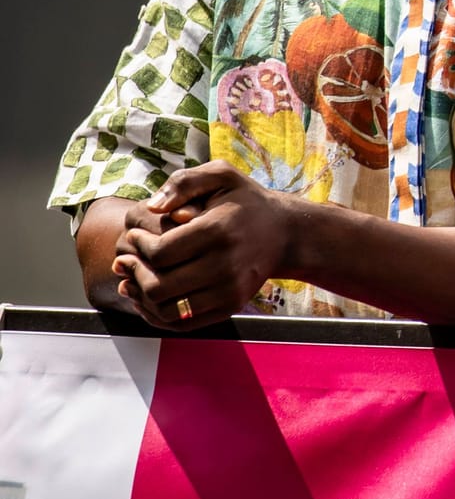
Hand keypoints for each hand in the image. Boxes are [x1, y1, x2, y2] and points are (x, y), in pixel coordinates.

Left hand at [112, 161, 294, 329]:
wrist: (285, 234)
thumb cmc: (246, 201)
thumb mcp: (221, 175)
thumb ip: (183, 181)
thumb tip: (152, 206)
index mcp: (218, 231)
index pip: (159, 252)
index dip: (137, 246)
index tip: (134, 236)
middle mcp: (226, 265)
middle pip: (159, 286)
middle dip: (133, 273)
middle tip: (126, 260)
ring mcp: (230, 291)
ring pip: (167, 310)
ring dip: (141, 297)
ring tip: (134, 279)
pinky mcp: (230, 307)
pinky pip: (182, 323)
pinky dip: (157, 315)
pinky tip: (151, 296)